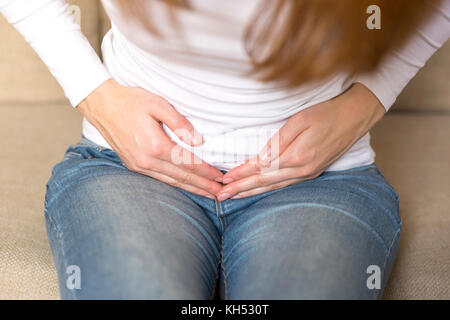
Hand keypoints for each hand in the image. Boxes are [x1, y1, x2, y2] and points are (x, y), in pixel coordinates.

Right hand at [77, 79, 223, 198]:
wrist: (101, 105)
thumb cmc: (130, 101)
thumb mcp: (158, 104)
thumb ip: (179, 123)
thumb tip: (197, 141)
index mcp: (155, 145)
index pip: (188, 164)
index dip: (207, 172)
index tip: (221, 178)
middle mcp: (147, 160)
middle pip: (182, 178)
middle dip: (203, 187)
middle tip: (221, 194)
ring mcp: (138, 165)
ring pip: (171, 182)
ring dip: (192, 189)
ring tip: (208, 195)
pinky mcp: (134, 166)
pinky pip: (160, 179)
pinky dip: (176, 184)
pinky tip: (186, 187)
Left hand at [217, 83, 384, 200]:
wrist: (355, 117)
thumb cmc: (326, 114)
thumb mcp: (300, 120)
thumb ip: (279, 141)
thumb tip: (260, 159)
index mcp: (297, 156)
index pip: (261, 168)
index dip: (241, 174)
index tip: (224, 179)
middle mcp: (302, 170)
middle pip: (264, 182)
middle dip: (241, 189)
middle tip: (221, 196)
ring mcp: (308, 173)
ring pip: (273, 186)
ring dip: (252, 192)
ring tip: (234, 198)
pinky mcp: (312, 172)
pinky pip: (284, 184)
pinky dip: (267, 189)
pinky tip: (258, 191)